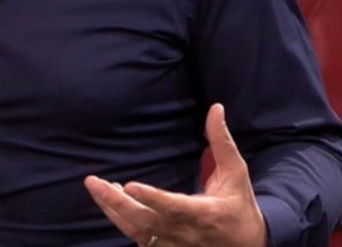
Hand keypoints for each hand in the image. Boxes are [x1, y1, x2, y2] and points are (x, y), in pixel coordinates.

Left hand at [85, 104, 267, 246]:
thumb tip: (216, 108)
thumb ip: (222, 141)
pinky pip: (138, 238)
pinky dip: (121, 220)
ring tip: (97, 187)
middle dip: (117, 204)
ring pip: (138, 232)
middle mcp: (187, 233)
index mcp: (206, 213)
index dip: (153, 198)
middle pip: (147, 222)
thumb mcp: (235, 172)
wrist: (247, 245)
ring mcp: (175, 245)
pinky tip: (111, 200)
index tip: (130, 185)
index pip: (175, 207)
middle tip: (94, 183)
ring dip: (114, 211)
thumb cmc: (239, 204)